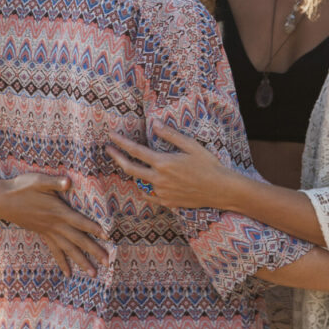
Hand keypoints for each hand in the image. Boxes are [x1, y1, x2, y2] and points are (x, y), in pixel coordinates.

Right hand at [0, 173, 108, 276]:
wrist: (1, 201)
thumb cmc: (21, 187)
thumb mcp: (38, 180)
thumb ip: (54, 182)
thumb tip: (68, 182)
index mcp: (58, 211)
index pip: (79, 221)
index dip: (94, 228)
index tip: (108, 236)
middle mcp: (55, 225)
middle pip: (78, 240)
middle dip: (93, 251)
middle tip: (107, 262)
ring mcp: (48, 232)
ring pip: (68, 250)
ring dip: (82, 261)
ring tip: (93, 273)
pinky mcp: (42, 234)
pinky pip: (55, 251)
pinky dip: (63, 262)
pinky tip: (69, 272)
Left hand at [106, 123, 240, 209]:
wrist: (220, 189)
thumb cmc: (209, 164)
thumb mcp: (192, 145)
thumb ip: (171, 135)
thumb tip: (155, 125)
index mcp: (163, 162)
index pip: (135, 151)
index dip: (121, 143)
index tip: (111, 136)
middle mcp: (159, 179)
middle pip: (129, 169)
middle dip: (116, 158)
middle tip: (108, 149)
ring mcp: (162, 193)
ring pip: (139, 183)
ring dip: (133, 173)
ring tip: (129, 164)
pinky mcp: (167, 203)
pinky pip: (149, 196)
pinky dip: (144, 189)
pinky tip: (145, 184)